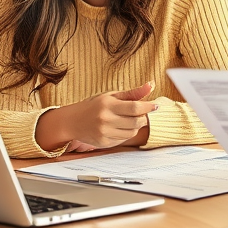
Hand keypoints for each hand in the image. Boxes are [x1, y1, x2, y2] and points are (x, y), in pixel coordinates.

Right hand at [36, 81, 156, 151]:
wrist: (72, 121)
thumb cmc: (94, 106)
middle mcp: (105, 119)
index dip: (148, 107)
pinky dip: (125, 134)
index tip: (155, 106)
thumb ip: (132, 93)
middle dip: (143, 118)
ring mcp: (104, 133)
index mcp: (108, 105)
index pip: (135, 108)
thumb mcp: (111, 96)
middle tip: (141, 113)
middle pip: (136, 122)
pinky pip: (123, 140)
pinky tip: (119, 128)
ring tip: (128, 120)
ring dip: (135, 126)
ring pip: (132, 132)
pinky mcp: (103, 143)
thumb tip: (151, 85)